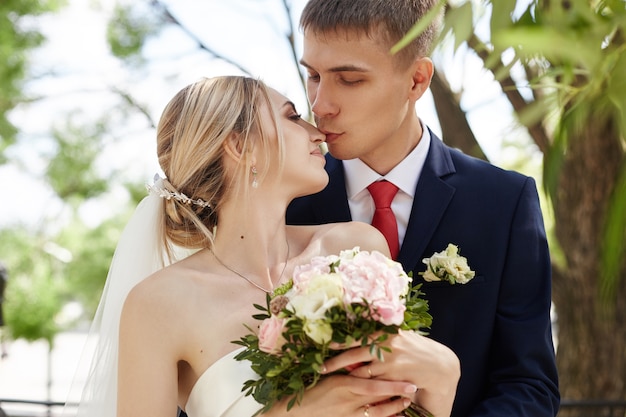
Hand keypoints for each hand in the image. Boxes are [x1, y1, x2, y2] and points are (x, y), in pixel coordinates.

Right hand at [263, 373, 415, 416]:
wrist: (295, 412)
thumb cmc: (310, 390)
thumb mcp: (329, 376)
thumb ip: (348, 370)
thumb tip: (365, 361)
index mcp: (344, 382)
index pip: (374, 382)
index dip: (393, 383)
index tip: (409, 380)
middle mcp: (348, 399)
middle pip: (380, 397)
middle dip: (398, 393)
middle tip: (413, 388)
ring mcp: (348, 414)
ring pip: (378, 412)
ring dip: (394, 407)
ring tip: (407, 402)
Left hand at [322, 331, 459, 416]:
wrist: (441, 366)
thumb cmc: (417, 350)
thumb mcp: (399, 337)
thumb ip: (382, 335)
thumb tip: (360, 331)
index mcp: (387, 332)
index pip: (358, 334)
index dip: (340, 339)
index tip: (323, 342)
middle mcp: (388, 345)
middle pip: (354, 352)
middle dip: (336, 360)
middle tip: (320, 367)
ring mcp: (392, 363)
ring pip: (362, 372)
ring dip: (346, 377)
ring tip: (330, 380)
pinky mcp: (395, 379)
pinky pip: (374, 386)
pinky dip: (362, 388)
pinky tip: (351, 392)